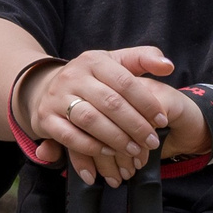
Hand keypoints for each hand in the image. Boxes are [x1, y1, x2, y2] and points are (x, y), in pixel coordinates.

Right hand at [15, 47, 187, 184]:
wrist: (44, 88)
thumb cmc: (91, 78)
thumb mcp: (114, 62)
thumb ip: (142, 59)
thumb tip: (168, 66)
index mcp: (94, 60)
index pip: (126, 82)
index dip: (147, 103)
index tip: (162, 120)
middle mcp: (73, 76)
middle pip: (110, 103)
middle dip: (135, 125)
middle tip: (152, 142)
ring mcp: (57, 97)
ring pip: (91, 120)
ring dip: (116, 138)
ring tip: (134, 150)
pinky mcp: (45, 119)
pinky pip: (69, 136)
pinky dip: (90, 146)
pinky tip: (108, 152)